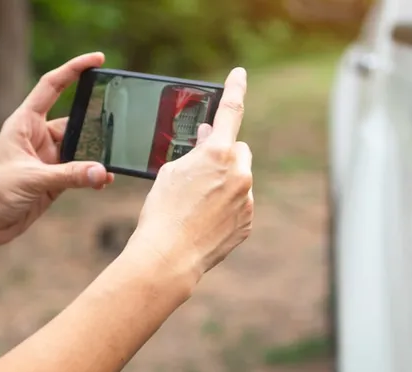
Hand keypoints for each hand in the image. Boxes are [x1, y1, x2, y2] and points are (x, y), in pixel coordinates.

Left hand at [0, 52, 113, 246]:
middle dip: (94, 124)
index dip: (73, 70)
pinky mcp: (53, 181)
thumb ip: (70, 175)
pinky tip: (104, 181)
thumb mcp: (33, 179)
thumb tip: (103, 172)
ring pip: (80, 151)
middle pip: (74, 122)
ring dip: (95, 157)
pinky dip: (93, 176)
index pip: (52, 87)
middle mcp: (37, 137)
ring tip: (114, 160)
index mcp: (24, 123)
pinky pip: (80, 173)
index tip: (97, 60)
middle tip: (118, 124)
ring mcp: (47, 160)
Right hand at [123, 67, 253, 292]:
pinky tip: (207, 220)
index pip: (231, 111)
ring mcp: (247, 199)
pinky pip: (241, 205)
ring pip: (241, 181)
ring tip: (199, 205)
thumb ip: (195, 152)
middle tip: (203, 170)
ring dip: (226, 184)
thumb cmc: (163, 211)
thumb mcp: (171, 171)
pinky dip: (228, 208)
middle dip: (225, 156)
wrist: (170, 256)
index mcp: (218, 153)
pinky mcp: (248, 222)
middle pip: (239, 151)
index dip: (236, 89)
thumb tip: (209, 138)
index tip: (240, 75)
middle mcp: (239, 173)